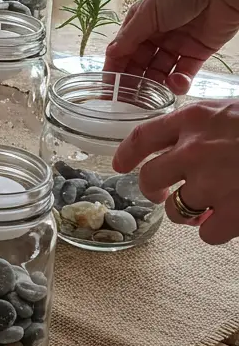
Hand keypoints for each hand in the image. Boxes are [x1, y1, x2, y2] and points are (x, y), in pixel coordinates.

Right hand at [104, 0, 238, 93]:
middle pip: (140, 62)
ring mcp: (177, 44)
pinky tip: (176, 83)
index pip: (124, 48)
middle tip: (129, 99)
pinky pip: (184, 73)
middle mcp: (157, 33)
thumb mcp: (148, 11)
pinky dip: (179, 81)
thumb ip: (130, 36)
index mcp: (142, 20)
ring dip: (156, 83)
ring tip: (153, 94)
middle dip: (134, 80)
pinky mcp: (197, 53)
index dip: (116, 67)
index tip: (109, 87)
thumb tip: (111, 54)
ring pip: (161, 71)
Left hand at [113, 99, 238, 243]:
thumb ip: (206, 126)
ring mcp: (212, 183)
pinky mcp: (233, 212)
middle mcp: (194, 150)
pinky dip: (216, 231)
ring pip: (178, 211)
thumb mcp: (232, 111)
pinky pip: (207, 234)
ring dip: (189, 213)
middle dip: (153, 191)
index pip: (143, 136)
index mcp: (194, 119)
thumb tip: (185, 145)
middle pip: (151, 178)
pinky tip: (230, 220)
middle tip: (164, 196)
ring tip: (208, 208)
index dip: (126, 153)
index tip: (119, 165)